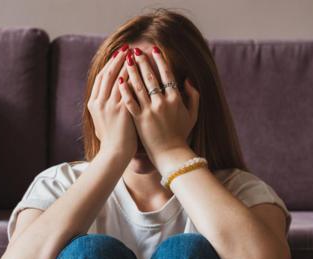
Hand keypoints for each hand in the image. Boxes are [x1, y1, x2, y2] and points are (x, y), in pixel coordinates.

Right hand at [87, 46, 137, 158]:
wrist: (114, 154)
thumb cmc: (111, 141)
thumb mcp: (100, 122)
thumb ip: (103, 109)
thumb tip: (105, 99)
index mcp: (93, 104)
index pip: (101, 78)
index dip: (109, 65)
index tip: (117, 55)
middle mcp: (100, 102)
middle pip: (109, 74)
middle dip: (117, 59)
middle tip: (126, 48)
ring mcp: (110, 106)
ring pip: (118, 78)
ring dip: (127, 64)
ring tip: (135, 53)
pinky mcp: (122, 111)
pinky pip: (129, 89)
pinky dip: (134, 77)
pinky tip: (141, 69)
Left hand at [117, 46, 199, 169]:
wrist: (171, 154)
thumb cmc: (181, 134)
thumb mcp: (192, 114)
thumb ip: (193, 96)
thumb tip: (187, 80)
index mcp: (175, 99)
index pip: (166, 75)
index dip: (160, 60)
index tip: (153, 50)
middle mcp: (162, 103)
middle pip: (151, 77)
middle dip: (142, 61)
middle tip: (135, 50)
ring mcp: (150, 111)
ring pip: (139, 86)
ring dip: (132, 71)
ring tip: (126, 60)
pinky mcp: (139, 120)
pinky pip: (130, 102)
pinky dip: (125, 90)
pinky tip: (119, 80)